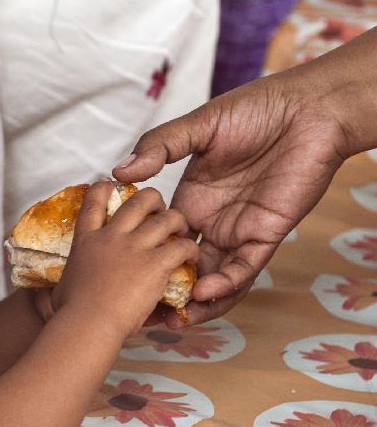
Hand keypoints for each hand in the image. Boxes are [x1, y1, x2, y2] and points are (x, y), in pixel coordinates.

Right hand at [52, 182, 198, 335]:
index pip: (94, 201)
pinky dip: (189, 249)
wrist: (87, 323)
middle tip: (159, 210)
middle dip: (152, 199)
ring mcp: (134, 248)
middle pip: (138, 201)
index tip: (112, 185)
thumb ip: (72, 279)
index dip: (104, 187)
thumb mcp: (63, 286)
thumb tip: (62, 290)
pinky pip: (181, 247)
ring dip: (177, 221)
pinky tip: (191, 257)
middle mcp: (112, 237)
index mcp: (86, 240)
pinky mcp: (155, 264)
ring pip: (166, 218)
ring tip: (182, 230)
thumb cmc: (70, 312)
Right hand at [113, 75, 346, 326]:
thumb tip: (118, 170)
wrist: (310, 109)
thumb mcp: (198, 126)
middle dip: (165, 291)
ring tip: (174, 317)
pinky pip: (243, 269)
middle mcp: (212, 220)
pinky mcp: (266, 235)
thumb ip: (159, 147)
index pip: (160, 239)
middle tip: (143, 312)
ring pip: (213, 277)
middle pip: (182, 267)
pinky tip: (204, 292)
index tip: (117, 275)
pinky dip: (224, 284)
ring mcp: (238, 230)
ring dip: (195, 300)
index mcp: (190, 199)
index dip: (142, 258)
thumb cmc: (256, 110)